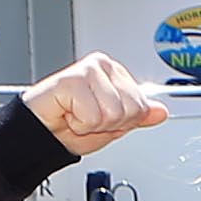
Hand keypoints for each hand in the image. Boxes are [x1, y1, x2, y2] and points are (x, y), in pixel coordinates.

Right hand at [24, 51, 167, 154]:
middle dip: (111, 123)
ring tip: (77, 116)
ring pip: (114, 113)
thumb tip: (160, 110)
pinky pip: (93, 116)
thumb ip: (138, 116)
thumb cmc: (69, 125)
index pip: (142, 104)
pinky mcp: (71, 79)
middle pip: (131, 108)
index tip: (102, 117)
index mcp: (115, 73)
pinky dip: (80, 124)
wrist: (40, 133)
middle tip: (88, 118)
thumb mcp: (114, 124)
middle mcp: (102, 67)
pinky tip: (68, 114)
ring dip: (94, 124)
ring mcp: (87, 70)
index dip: (124, 121)